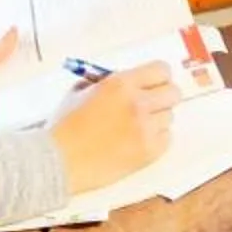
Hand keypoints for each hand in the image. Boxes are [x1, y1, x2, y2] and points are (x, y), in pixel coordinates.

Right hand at [51, 62, 179, 195]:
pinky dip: (156, 139)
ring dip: (156, 120)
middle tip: (150, 104)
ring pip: (170, 117)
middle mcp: (137, 103)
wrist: (58, 160)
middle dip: (163, 97)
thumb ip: (104, 82)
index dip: (158, 77)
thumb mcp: (79, 92)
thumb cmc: (63, 127)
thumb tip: (125, 80)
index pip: (161, 70)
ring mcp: (145, 129)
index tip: (153, 84)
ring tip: (135, 127)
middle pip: (174, 93)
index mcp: (120, 84)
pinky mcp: (148, 152)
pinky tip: (137, 141)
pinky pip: (167, 139)